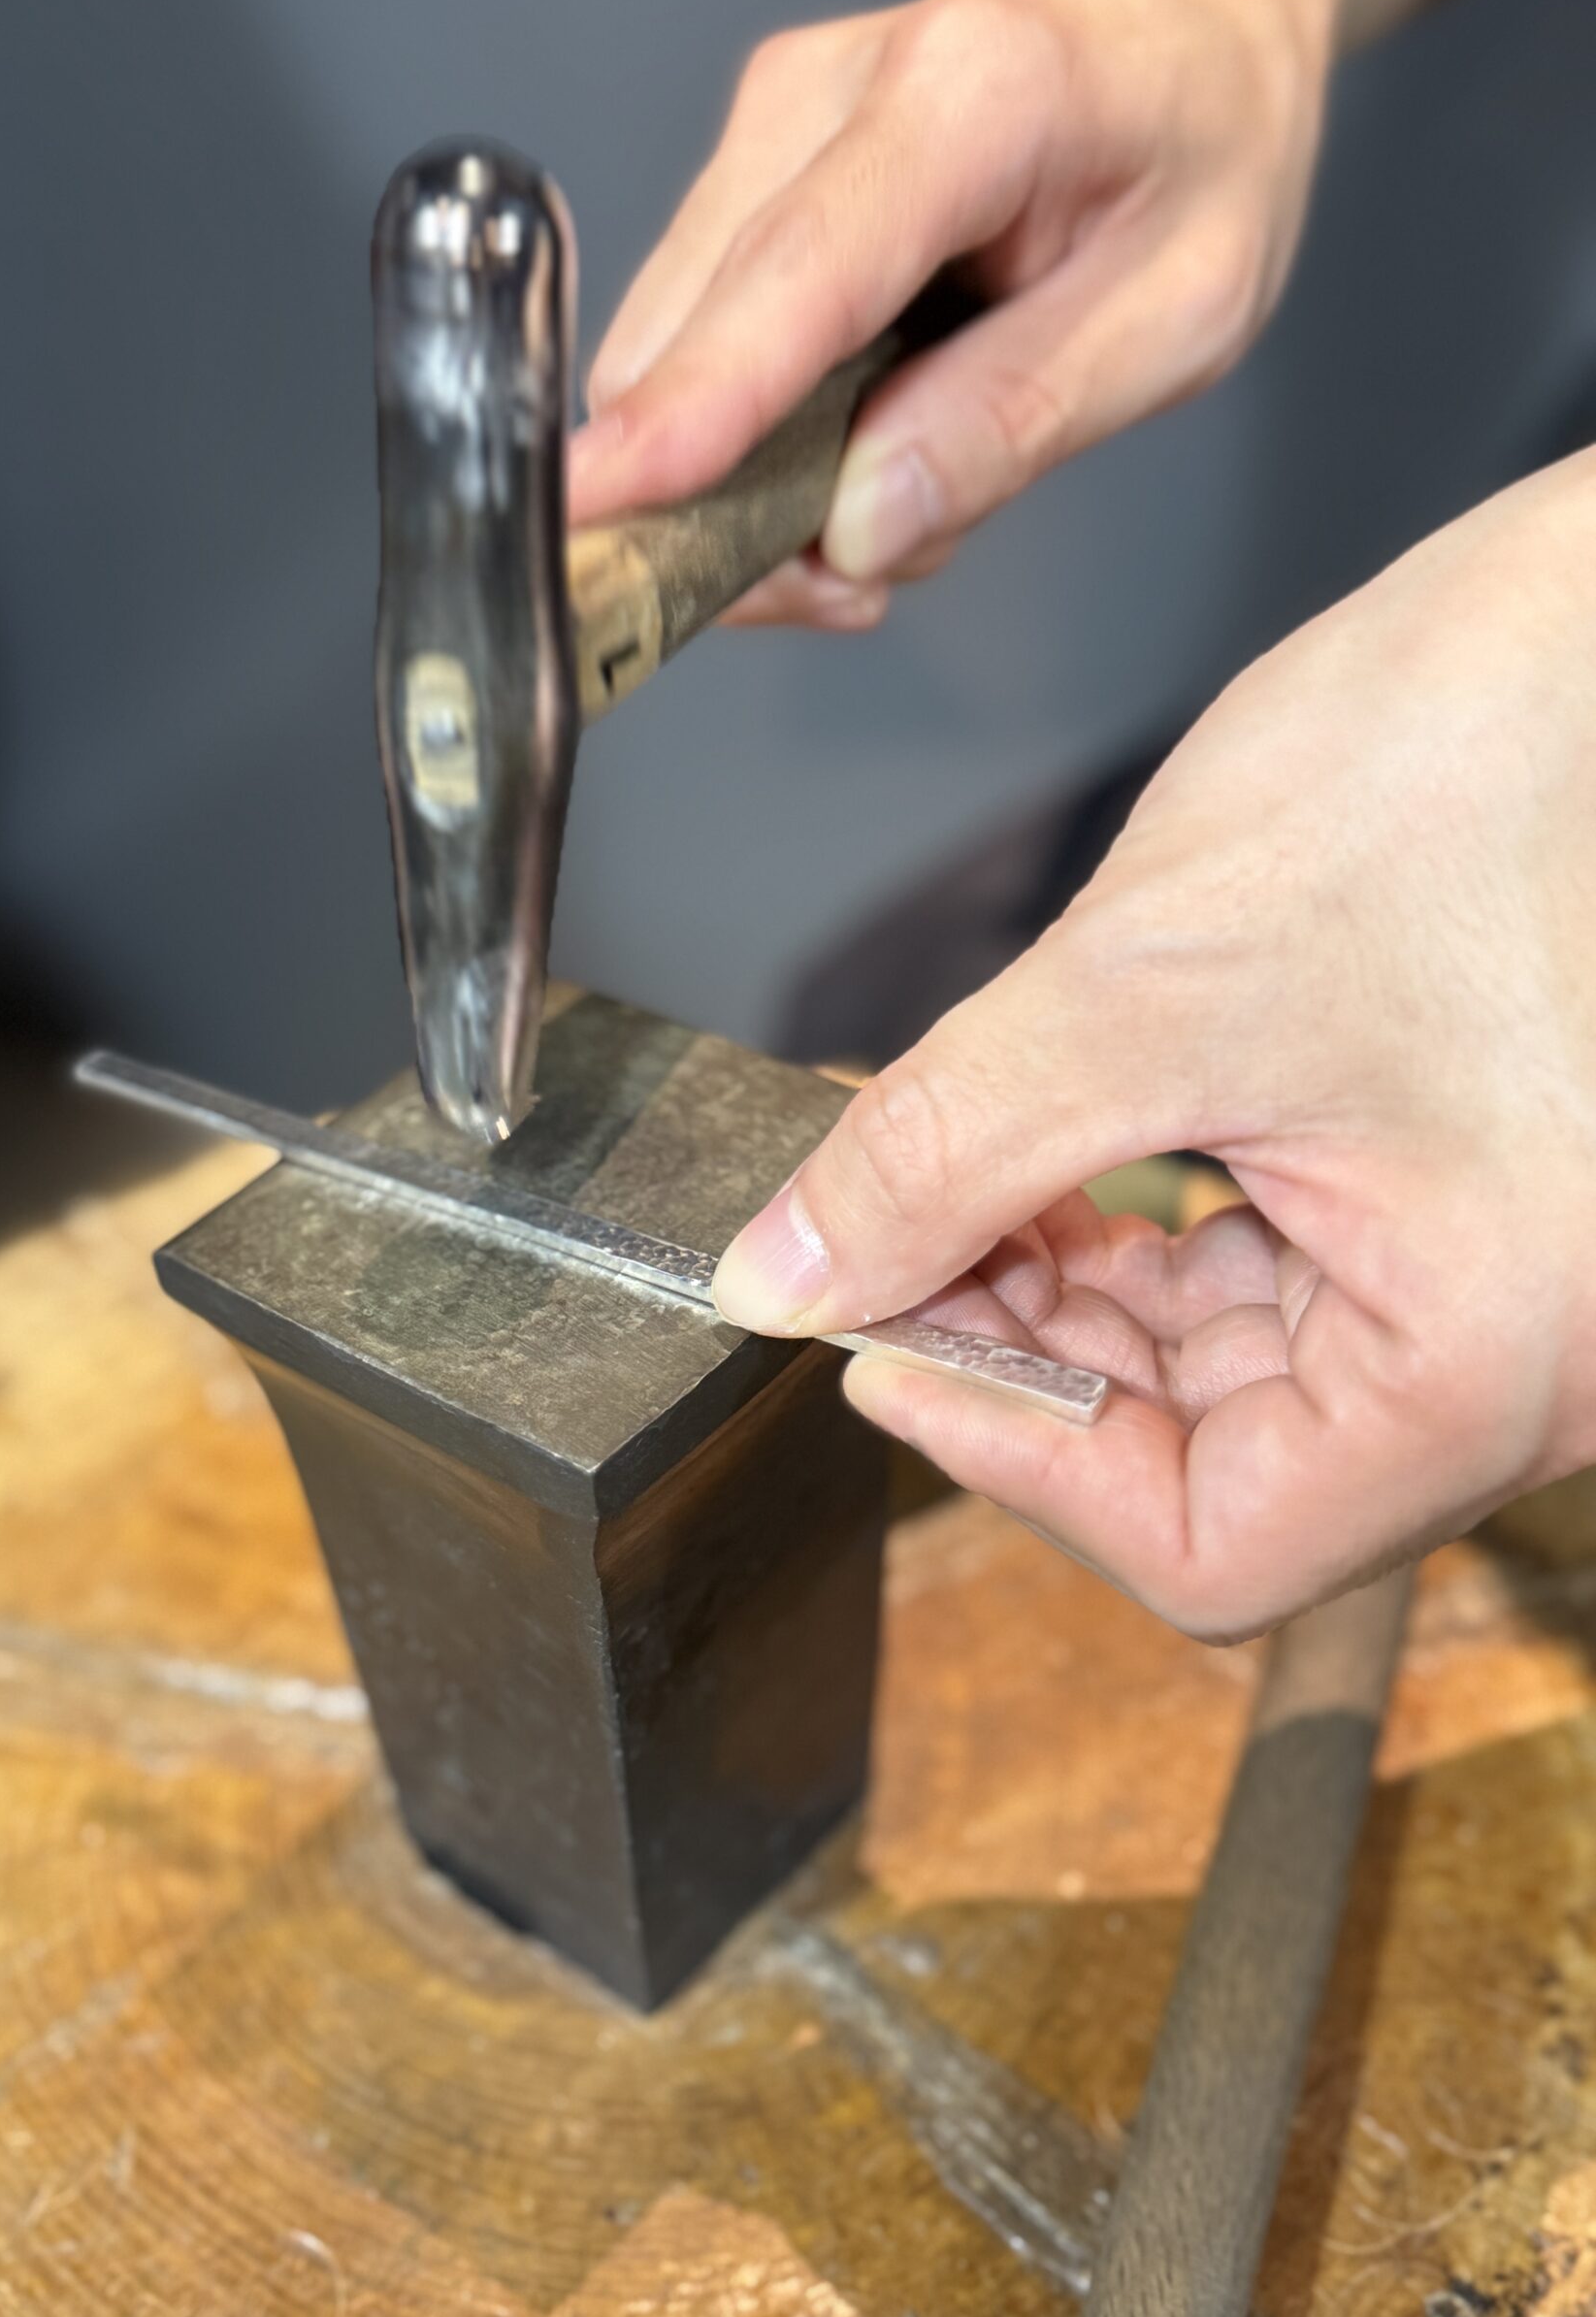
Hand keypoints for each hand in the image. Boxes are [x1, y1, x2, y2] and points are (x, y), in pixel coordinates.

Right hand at [569, 0, 1344, 628]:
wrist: (1180, 17)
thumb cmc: (1199, 144)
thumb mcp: (1181, 312)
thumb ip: (1016, 422)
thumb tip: (857, 531)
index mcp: (974, 94)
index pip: (801, 271)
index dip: (699, 401)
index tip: (610, 499)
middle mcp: (829, 93)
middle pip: (692, 340)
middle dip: (740, 504)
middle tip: (864, 577)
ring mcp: (766, 131)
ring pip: (671, 364)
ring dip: (757, 483)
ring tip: (902, 489)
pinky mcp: (741, 181)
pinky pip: (695, 354)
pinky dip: (761, 440)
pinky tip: (864, 440)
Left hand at [710, 452, 1595, 1634]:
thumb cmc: (1476, 767)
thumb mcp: (1146, 988)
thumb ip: (943, 1154)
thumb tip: (795, 1276)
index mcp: (1494, 1357)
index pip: (1214, 1549)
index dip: (1011, 1460)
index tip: (878, 1351)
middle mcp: (1524, 1359)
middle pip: (1210, 1467)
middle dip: (1024, 1356)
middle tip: (883, 1252)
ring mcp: (1498, 1286)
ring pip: (1226, 1379)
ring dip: (1066, 1298)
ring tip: (948, 1190)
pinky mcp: (1460, 1207)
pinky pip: (1272, 1284)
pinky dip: (1140, 1240)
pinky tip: (1047, 1162)